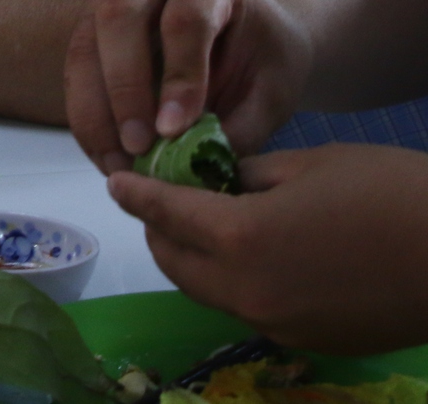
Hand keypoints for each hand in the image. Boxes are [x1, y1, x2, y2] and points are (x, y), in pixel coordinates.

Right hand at [65, 0, 309, 174]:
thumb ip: (238, 126)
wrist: (251, 31)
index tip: (173, 131)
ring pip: (85, 43)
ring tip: (116, 164)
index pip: (185, 20)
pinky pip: (75, 68)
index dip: (178, 76)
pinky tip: (103, 154)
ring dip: (93, 109)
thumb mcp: (272, 91)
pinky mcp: (92, 24)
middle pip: (120, 17)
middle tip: (137, 147)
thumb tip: (189, 170)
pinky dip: (85, 115)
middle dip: (124, 88)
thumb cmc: (265, 58)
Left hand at [109, 144, 427, 352]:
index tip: (118, 181)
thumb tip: (218, 181)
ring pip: (208, 290)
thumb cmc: (389, 195)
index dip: (137, 194)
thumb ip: (248, 175)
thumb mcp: (309, 165)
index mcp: (238, 238)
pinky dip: (236, 281)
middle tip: (166, 198)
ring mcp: (276, 324)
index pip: (164, 214)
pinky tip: (258, 253)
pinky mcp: (307, 342)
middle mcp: (246, 291)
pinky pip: (249, 308)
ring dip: (195, 258)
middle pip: (174, 262)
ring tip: (208, 223)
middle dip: (159, 229)